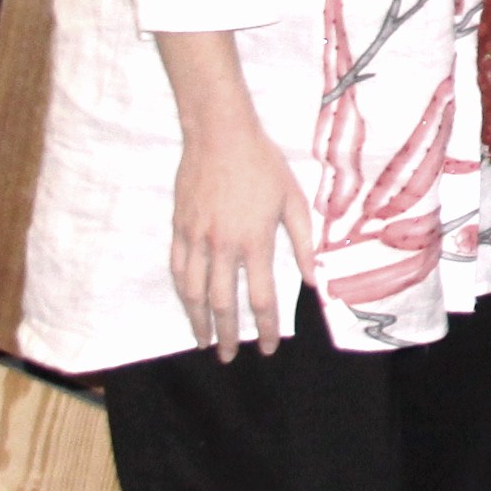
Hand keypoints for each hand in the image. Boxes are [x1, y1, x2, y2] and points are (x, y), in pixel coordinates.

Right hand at [167, 112, 319, 360]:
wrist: (220, 134)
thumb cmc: (262, 164)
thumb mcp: (293, 200)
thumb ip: (303, 242)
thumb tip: (313, 279)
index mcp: (255, 240)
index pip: (260, 297)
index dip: (266, 326)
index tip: (270, 346)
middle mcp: (223, 245)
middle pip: (222, 303)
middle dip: (228, 335)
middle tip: (229, 357)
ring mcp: (197, 237)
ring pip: (192, 291)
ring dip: (198, 321)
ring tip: (204, 340)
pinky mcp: (180, 227)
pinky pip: (177, 268)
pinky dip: (181, 291)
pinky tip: (187, 304)